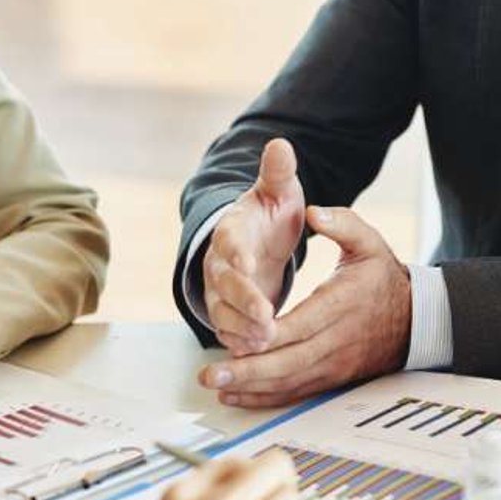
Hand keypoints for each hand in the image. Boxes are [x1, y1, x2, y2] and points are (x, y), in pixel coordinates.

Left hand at [198, 205, 409, 407]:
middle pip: (288, 362)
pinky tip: (237, 395)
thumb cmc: (384, 279)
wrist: (415, 319)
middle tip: (211, 373)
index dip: (268, 335)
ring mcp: (332, 364)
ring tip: (216, 384)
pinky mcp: (330, 378)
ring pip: (288, 382)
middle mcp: (335, 341)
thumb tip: (313, 212)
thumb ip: (342, 223)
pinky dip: (265, 398)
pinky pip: (295, 393)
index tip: (238, 337)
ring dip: (250, 387)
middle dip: (247, 370)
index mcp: (339, 305)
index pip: (300, 325)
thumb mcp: (369, 243)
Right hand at [203, 139, 307, 353]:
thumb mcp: (278, 191)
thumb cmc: (269, 214)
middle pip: (223, 284)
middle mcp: (219, 262)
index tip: (251, 264)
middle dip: (242, 301)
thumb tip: (281, 143)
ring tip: (265, 341)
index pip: (229, 241)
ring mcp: (220, 290)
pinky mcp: (227, 313)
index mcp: (232, 230)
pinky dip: (238, 343)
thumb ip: (279, 172)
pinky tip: (255, 355)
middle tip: (265, 317)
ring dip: (241, 328)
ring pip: (222, 313)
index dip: (238, 253)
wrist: (256, 240)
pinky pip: (227, 331)